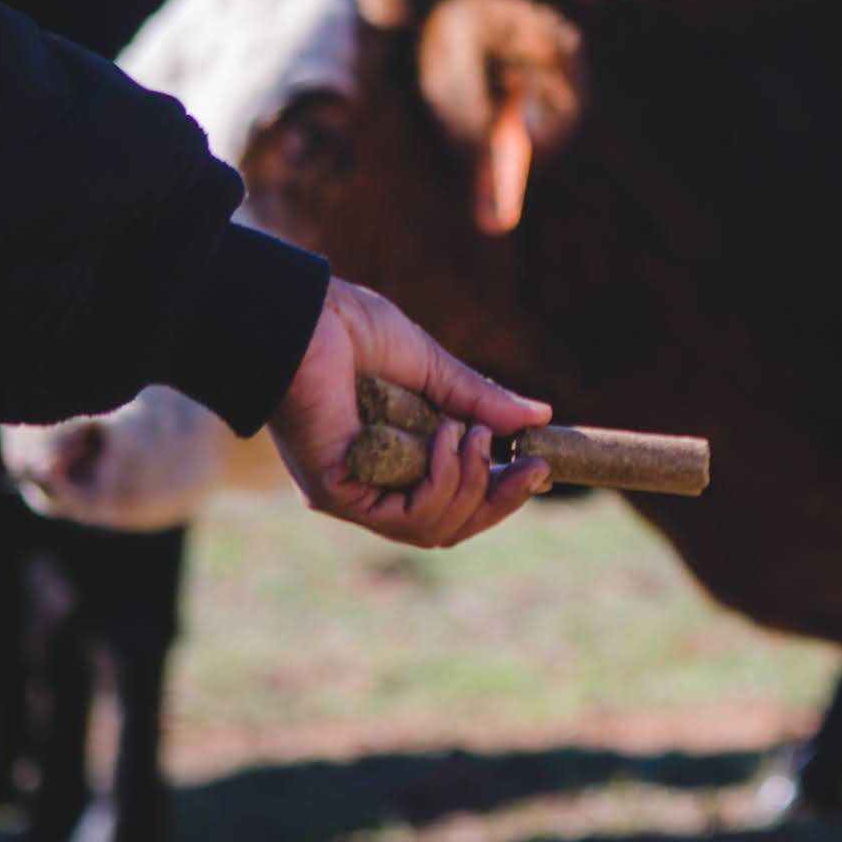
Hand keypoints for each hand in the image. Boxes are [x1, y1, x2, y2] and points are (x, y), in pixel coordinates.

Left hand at [267, 278, 551, 546]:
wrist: (302, 313)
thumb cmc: (350, 329)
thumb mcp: (431, 368)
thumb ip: (477, 400)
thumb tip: (540, 417)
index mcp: (387, 459)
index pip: (450, 503)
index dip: (498, 494)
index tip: (538, 466)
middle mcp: (367, 486)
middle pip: (448, 527)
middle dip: (498, 500)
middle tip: (532, 466)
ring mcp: (349, 495)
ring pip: (433, 528)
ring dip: (469, 483)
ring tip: (470, 432)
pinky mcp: (335, 494)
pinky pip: (407, 516)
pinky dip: (441, 479)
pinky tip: (447, 435)